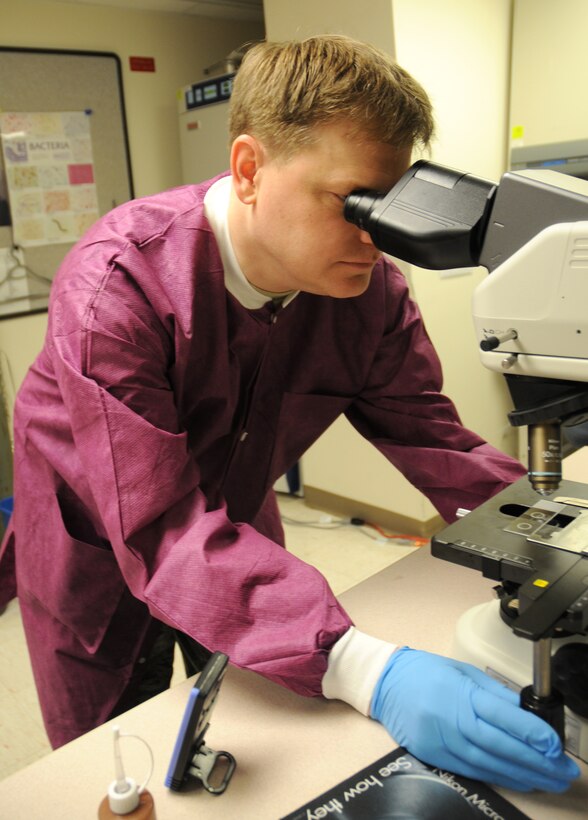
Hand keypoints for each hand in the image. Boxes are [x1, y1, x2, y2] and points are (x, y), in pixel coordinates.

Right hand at [370, 647, 580, 791]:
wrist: (385, 683)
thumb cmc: (424, 671)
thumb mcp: (462, 670)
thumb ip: (494, 693)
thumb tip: (524, 713)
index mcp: (460, 693)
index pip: (503, 716)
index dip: (532, 733)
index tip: (555, 745)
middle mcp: (451, 719)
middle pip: (500, 746)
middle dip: (536, 761)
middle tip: (563, 771)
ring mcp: (441, 741)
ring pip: (488, 764)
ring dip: (522, 774)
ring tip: (548, 780)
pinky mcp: (433, 756)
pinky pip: (471, 771)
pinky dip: (498, 777)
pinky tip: (518, 779)